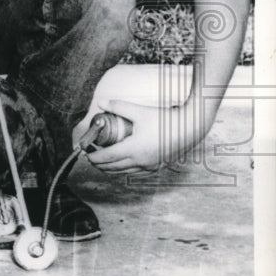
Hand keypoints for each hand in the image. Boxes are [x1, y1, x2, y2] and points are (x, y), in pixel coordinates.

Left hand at [85, 99, 202, 174]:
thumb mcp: (139, 111)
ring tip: (101, 161)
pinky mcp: (157, 166)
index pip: (106, 157)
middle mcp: (140, 161)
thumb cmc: (165, 119)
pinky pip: (136, 172)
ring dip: (110, 168)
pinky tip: (121, 164)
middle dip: (98, 164)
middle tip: (89, 156)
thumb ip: (118, 106)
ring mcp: (149, 166)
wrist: (190, 128)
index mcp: (133, 149)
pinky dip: (124, 170)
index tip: (84, 153)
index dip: (93, 157)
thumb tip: (100, 102)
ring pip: (124, 172)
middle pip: (113, 167)